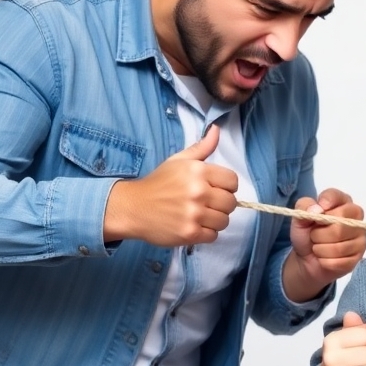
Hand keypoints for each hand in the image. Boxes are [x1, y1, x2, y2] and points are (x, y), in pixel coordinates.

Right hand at [103, 125, 237, 245]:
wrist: (132, 207)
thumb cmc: (158, 183)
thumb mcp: (178, 161)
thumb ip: (202, 147)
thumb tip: (217, 130)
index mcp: (198, 171)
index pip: (233, 181)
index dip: (227, 187)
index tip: (216, 189)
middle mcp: (198, 192)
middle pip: (231, 203)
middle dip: (222, 205)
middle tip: (207, 204)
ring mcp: (194, 214)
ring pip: (224, 221)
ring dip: (215, 220)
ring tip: (200, 215)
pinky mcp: (190, 233)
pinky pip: (214, 236)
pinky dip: (206, 233)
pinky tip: (194, 225)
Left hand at [283, 188, 365, 301]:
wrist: (307, 258)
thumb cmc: (306, 233)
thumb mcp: (299, 217)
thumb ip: (304, 206)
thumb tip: (317, 209)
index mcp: (343, 202)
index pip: (337, 196)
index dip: (325, 204)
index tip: (314, 214)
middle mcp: (356, 218)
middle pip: (339, 226)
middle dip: (319, 234)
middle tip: (314, 236)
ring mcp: (360, 238)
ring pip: (339, 247)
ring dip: (320, 250)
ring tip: (318, 247)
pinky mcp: (358, 256)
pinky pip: (339, 262)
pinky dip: (325, 262)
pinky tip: (325, 258)